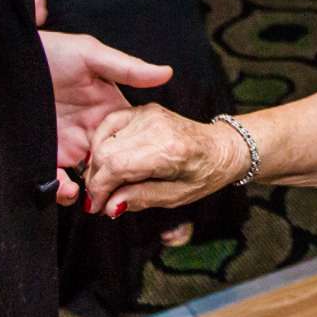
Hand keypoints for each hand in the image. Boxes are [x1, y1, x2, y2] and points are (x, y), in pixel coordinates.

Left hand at [40, 31, 171, 205]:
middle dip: (116, 181)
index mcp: (108, 111)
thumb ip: (127, 68)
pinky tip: (68, 188)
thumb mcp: (90, 54)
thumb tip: (166, 73)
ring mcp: (68, 146)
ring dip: (93, 191)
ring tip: (92, 195)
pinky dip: (64, 190)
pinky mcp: (45, 156)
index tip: (140, 164)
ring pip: (87, 178)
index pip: (131, 139)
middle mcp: (91, 132)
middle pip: (112, 164)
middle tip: (117, 189)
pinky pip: (57, 181)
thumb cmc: (50, 51)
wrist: (5, 58)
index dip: (137, 154)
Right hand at [81, 102, 241, 217]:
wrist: (221, 146)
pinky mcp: (143, 109)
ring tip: (104, 183)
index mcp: (169, 150)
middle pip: (107, 152)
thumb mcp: (177, 196)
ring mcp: (148, 114)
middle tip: (99, 200)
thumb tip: (109, 207)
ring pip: (104, 139)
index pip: (118, 166)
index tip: (95, 206)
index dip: (100, 188)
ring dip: (97, 164)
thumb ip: (141, 199)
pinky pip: (110, 124)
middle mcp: (156, 127)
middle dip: (96, 179)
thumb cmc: (204, 173)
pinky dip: (101, 143)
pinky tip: (105, 160)